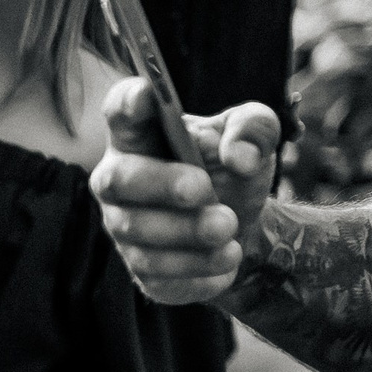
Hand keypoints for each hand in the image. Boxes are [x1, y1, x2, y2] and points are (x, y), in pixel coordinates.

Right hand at [92, 80, 279, 305]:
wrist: (244, 226)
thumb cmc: (234, 169)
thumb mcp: (255, 136)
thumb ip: (255, 129)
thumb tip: (240, 157)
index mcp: (141, 134)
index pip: (120, 111)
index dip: (128, 103)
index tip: (147, 95)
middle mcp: (119, 179)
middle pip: (116, 179)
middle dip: (159, 185)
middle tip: (203, 190)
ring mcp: (124, 227)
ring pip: (137, 233)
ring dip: (187, 233)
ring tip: (230, 228)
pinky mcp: (141, 270)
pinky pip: (158, 275)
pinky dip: (198, 271)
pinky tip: (227, 260)